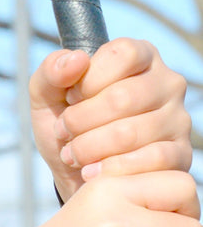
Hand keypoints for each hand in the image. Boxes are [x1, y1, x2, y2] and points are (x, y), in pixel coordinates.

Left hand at [29, 38, 192, 201]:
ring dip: (88, 147)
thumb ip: (51, 71)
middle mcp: (167, 84)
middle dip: (79, 120)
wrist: (74, 172)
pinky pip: (150, 160)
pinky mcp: (180, 154)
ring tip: (71, 154)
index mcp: (140, 57)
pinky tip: (90, 171)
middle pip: (123, 97)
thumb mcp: (46, 95)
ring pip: (131, 132)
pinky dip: (110, 168)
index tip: (70, 98)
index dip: (88, 80)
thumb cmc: (66, 125)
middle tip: (62, 132)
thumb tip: (76, 59)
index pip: (123, 54)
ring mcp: (177, 119)